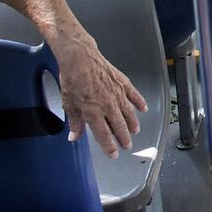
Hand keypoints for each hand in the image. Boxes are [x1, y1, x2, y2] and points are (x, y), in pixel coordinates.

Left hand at [51, 27, 146, 157]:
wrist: (80, 58)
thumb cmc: (73, 78)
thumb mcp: (68, 103)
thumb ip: (74, 122)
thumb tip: (74, 136)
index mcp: (93, 113)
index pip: (104, 135)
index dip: (109, 147)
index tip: (113, 154)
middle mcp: (107, 105)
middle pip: (119, 127)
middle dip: (124, 139)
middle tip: (127, 145)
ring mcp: (118, 94)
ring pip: (129, 114)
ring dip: (132, 124)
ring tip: (134, 131)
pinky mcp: (123, 83)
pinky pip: (135, 96)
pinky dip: (140, 103)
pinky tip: (143, 109)